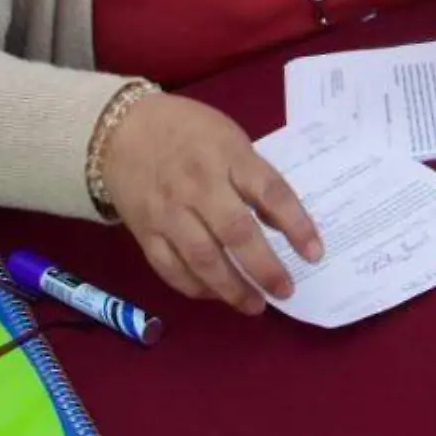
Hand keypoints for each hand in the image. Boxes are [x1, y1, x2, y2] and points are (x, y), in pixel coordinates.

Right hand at [100, 93, 321, 314]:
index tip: (315, 253)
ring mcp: (168, 211)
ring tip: (254, 305)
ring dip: (231, 288)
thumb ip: (255, 178)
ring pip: (202, 258)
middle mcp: (199, 186)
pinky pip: (170, 267)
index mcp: (229, 157)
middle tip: (285, 290)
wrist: (120, 130)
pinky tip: (215, 295)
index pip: (271, 193)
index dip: (296, 225)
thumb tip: (281, 224)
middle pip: (236, 233)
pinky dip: (194, 287)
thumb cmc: (188, 132)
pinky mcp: (144, 231)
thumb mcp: (231, 140)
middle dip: (264, 268)